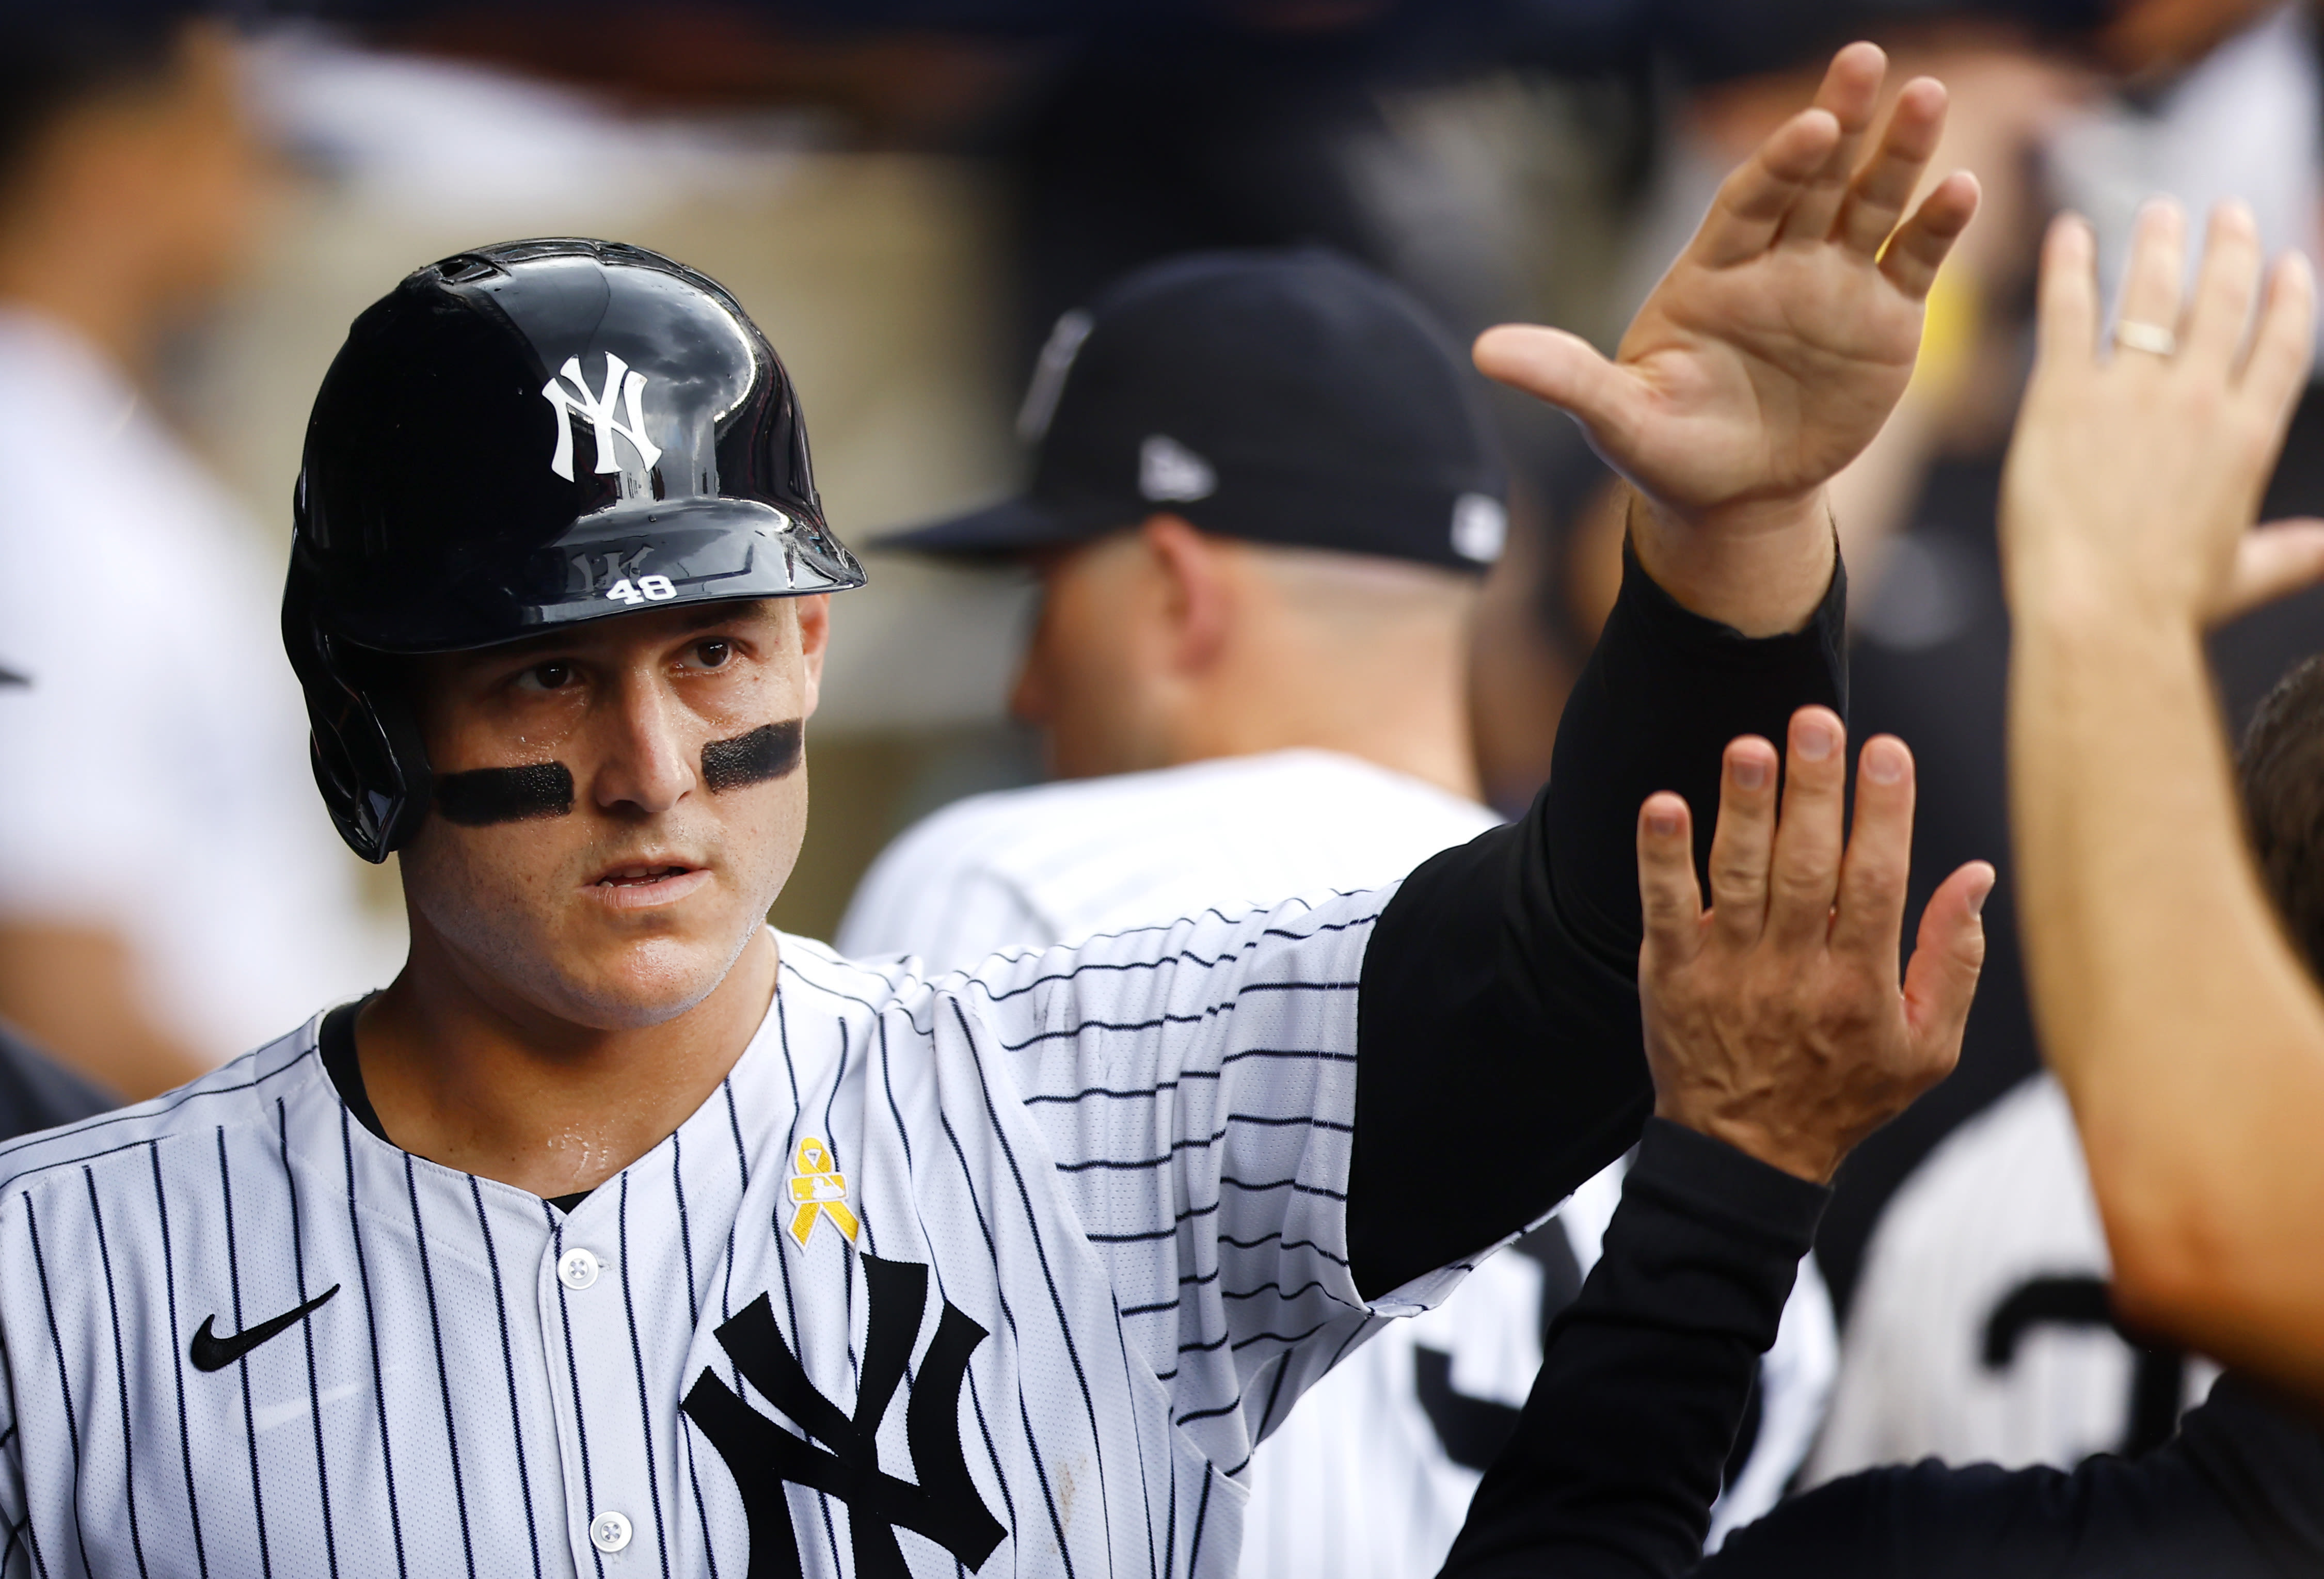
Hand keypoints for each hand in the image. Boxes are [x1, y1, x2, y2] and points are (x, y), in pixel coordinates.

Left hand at [1474, 44, 1977, 542]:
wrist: (1733, 498)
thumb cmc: (1668, 451)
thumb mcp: (1615, 421)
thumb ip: (1565, 378)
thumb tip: (1485, 353)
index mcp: (1712, 273)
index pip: (1748, 202)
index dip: (1777, 164)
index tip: (1807, 128)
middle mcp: (1778, 263)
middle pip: (1813, 180)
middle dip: (1841, 121)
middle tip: (1867, 60)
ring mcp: (1834, 284)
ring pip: (1870, 204)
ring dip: (1901, 154)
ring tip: (1928, 99)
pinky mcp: (1883, 318)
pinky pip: (1912, 262)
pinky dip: (1937, 227)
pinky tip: (1962, 190)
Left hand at [1635, 708, 1992, 1182]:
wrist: (1743, 1157)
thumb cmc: (1844, 1093)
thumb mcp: (1926, 1048)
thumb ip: (1952, 959)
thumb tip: (1976, 873)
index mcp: (1860, 985)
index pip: (1876, 883)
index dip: (1884, 813)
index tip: (1887, 750)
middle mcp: (1793, 973)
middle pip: (1805, 867)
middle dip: (1813, 791)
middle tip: (1816, 720)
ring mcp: (1727, 972)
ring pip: (1737, 878)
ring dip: (1742, 809)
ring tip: (1750, 745)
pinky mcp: (1669, 974)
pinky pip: (1662, 909)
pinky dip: (1660, 859)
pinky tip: (1662, 806)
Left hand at [2002, 200, 2323, 633]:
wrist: (2100, 614)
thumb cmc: (2166, 606)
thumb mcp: (2240, 574)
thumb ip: (2288, 553)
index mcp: (2249, 436)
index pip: (2284, 345)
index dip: (2289, 297)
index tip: (2289, 263)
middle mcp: (2200, 400)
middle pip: (2225, 301)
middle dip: (2229, 248)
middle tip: (2226, 212)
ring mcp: (2133, 392)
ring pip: (2153, 293)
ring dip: (2159, 244)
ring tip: (2159, 210)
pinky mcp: (2064, 396)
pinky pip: (2068, 314)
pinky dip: (2069, 268)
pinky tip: (2067, 233)